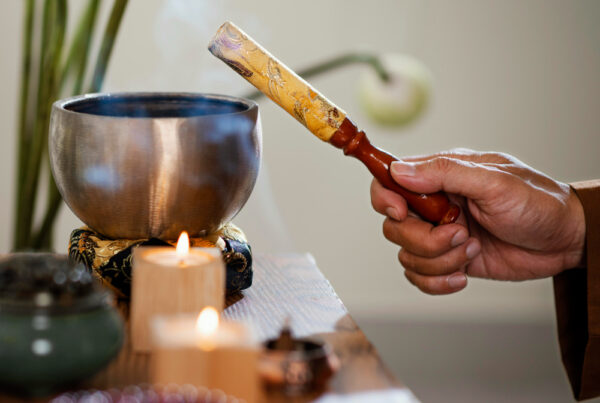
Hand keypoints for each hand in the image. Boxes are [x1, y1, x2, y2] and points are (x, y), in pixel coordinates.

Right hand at [370, 149, 585, 294]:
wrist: (565, 241)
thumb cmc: (537, 203)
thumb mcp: (494, 182)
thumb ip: (445, 173)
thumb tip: (399, 171)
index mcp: (441, 177)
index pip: (390, 181)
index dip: (385, 199)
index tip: (403, 213)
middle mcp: (434, 205)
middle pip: (394, 226)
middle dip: (423, 239)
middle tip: (460, 234)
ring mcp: (439, 234)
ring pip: (407, 255)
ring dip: (438, 261)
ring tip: (472, 249)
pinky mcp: (448, 260)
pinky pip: (420, 277)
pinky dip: (437, 282)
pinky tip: (463, 276)